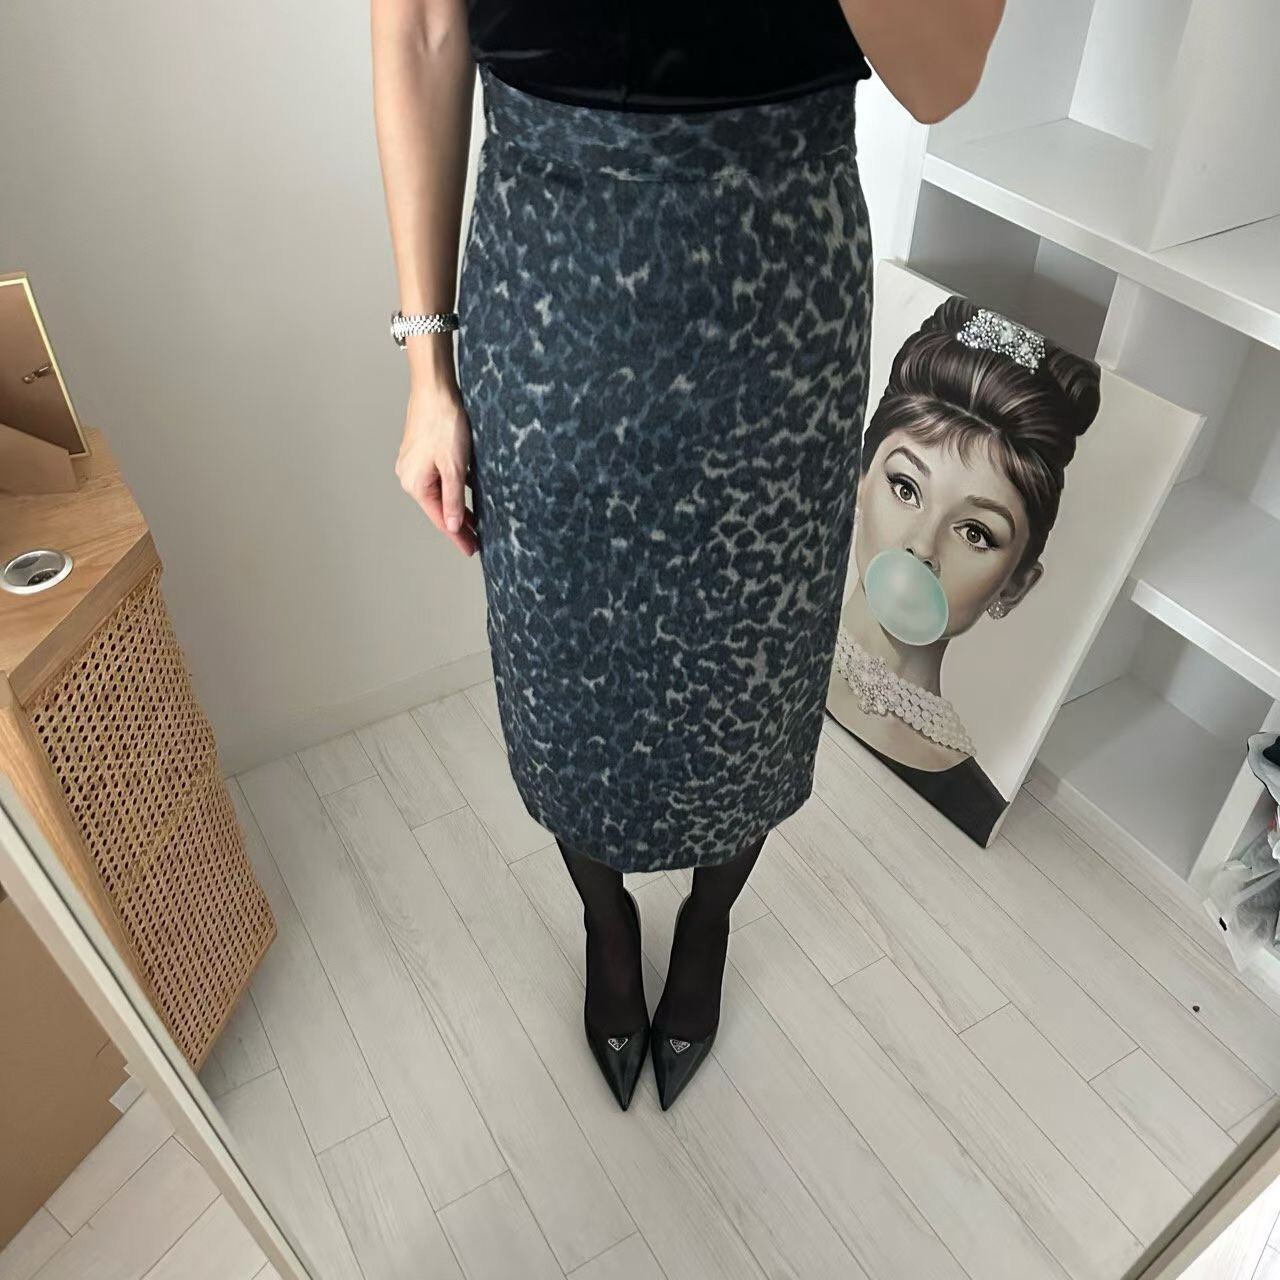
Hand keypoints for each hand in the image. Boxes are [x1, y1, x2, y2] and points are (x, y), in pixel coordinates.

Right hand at [395, 385, 478, 556]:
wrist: (434, 390)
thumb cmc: (443, 423)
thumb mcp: (454, 467)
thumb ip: (453, 499)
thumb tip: (452, 525)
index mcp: (415, 483)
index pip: (440, 518)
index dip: (457, 536)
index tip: (471, 549)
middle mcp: (409, 476)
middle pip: (437, 508)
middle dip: (457, 525)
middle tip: (476, 541)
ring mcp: (413, 464)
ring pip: (437, 494)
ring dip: (455, 508)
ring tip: (473, 524)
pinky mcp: (420, 453)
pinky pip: (437, 480)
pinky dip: (451, 491)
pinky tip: (463, 496)